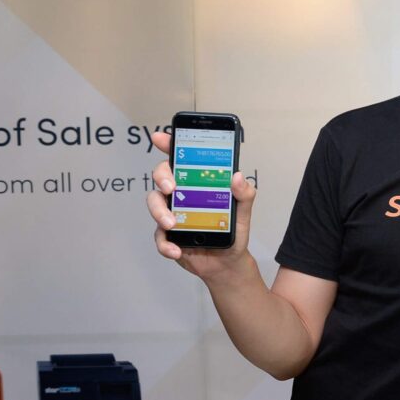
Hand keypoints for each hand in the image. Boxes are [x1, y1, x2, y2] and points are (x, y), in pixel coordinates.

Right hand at [145, 131, 256, 280]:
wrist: (227, 262)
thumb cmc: (232, 231)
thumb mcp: (244, 211)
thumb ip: (245, 194)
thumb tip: (238, 176)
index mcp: (197, 183)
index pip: (181, 159)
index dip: (169, 145)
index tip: (160, 137)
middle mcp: (181, 195)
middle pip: (162, 176)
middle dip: (162, 177)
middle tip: (171, 187)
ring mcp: (172, 214)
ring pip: (155, 203)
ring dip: (160, 212)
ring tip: (173, 224)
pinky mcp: (168, 236)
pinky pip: (159, 237)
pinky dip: (165, 244)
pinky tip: (177, 250)